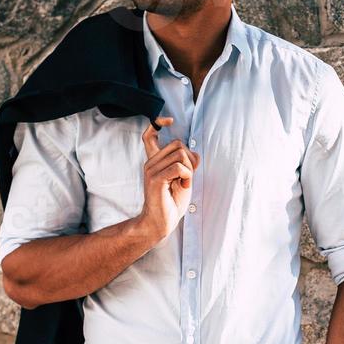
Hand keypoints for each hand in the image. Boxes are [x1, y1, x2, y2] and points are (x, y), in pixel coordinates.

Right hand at [135, 115, 199, 242]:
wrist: (161, 223)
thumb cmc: (171, 202)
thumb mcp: (182, 178)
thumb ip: (185, 164)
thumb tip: (194, 153)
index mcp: (154, 161)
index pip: (150, 134)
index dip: (158, 122)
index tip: (169, 120)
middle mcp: (150, 163)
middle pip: (177, 144)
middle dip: (189, 159)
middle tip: (186, 176)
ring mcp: (151, 170)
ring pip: (180, 155)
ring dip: (189, 170)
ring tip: (183, 183)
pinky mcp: (156, 179)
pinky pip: (179, 167)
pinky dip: (186, 176)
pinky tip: (182, 186)